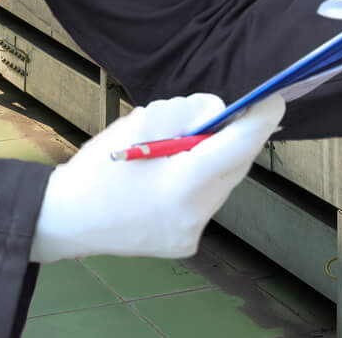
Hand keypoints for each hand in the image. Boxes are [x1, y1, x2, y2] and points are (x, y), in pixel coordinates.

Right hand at [29, 93, 284, 263]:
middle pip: (236, 165)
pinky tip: (172, 177)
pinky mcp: (186, 243)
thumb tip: (219, 112)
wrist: (66, 219)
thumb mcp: (139, 122)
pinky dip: (199, 183)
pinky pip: (206, 203)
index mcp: (183, 183)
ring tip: (185, 147)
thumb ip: (186, 112)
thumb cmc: (98, 167)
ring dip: (216, 161)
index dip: (261, 119)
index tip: (275, 99)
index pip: (239, 145)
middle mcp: (196, 214)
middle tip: (229, 116)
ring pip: (223, 184)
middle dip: (236, 138)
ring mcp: (193, 233)